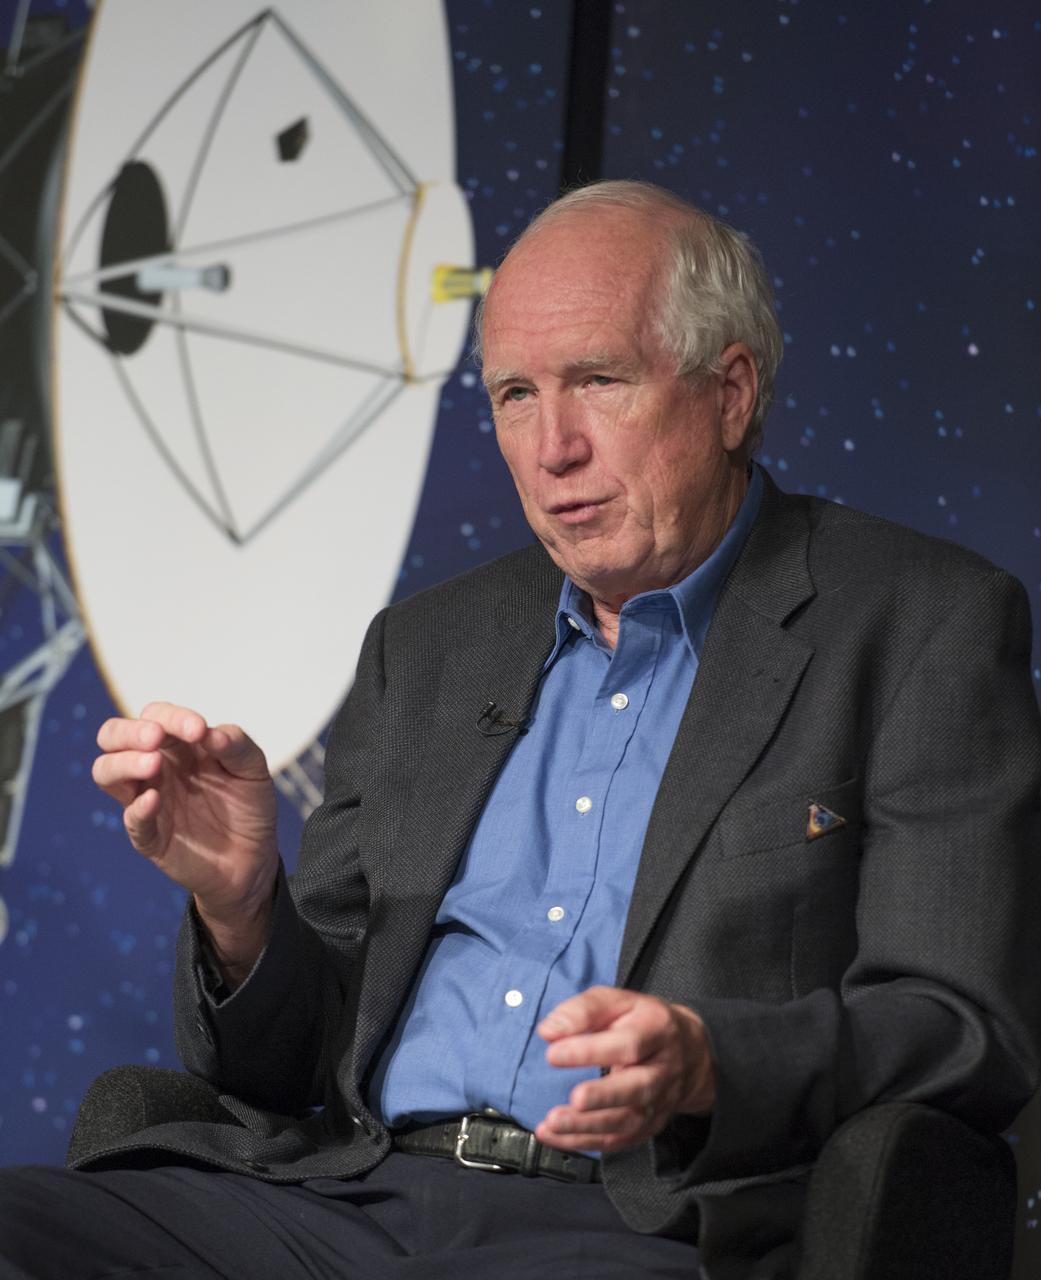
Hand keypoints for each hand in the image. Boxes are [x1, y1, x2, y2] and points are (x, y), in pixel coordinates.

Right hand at [93, 701, 278, 982]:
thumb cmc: (249, 806)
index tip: (199, 730)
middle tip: (155, 738)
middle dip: (129, 732)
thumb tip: (210, 733)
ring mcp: (147, 800)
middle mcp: (156, 768)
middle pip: (113, 736)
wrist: (254, 859)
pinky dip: (138, 808)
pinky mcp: (149, 836)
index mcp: (179, 745)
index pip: (156, 716)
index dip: (172, 717)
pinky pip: (131, 820)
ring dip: (124, 763)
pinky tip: (154, 800)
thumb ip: (236, 744)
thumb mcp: (253, 769)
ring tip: (153, 764)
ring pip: (106, 772)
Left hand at [534, 985, 714, 1153]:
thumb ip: (584, 1010)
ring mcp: (658, 1102)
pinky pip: (617, 1140)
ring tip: (554, 1122)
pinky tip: (556, 1136)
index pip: (627, 1043)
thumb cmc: (645, 1021)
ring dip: (588, 1126)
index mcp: (657, 1030)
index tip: (554, 1053)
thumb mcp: (619, 1001)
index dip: (590, 1050)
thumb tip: (550, 1030)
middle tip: (574, 1099)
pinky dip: (584, 1141)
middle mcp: (662, 1070)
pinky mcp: (647, 1126)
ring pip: (627, 1121)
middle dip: (603, 1096)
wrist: (690, 1052)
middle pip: (637, 1087)